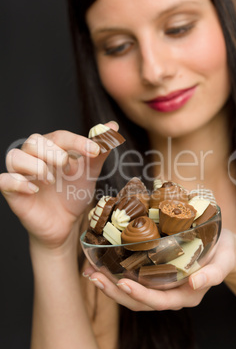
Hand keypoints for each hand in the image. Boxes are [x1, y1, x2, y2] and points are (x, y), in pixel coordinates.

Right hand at [0, 121, 117, 249]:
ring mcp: (21, 173)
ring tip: (51, 180)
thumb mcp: (90, 172)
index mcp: (51, 147)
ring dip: (36, 166)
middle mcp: (33, 156)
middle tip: (69, 167)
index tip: (95, 150)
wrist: (66, 222)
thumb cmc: (74, 192)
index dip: (77, 141)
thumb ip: (99, 150)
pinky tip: (34, 189)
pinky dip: (18, 182)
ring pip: (15, 156)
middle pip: (34, 142)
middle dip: (53, 152)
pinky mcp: (12, 191)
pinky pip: (5, 180)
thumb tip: (112, 126)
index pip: (60, 136)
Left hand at [83, 228, 235, 310]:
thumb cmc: (223, 252)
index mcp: (186, 295)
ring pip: (132, 293)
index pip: (158, 301)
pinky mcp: (156, 274)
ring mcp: (162, 286)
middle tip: (94, 276)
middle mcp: (171, 294)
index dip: (139, 294)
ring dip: (110, 284)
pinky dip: (116, 274)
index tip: (122, 282)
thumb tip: (195, 284)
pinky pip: (134, 280)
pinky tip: (102, 264)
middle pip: (139, 301)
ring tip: (90, 271)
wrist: (223, 247)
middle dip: (114, 291)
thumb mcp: (224, 260)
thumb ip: (214, 274)